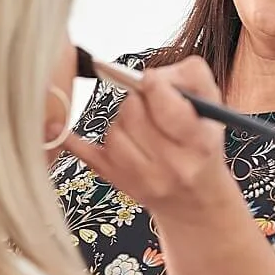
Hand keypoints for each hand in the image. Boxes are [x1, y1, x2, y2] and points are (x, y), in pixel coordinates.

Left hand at [59, 57, 232, 222]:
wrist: (195, 200)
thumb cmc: (202, 148)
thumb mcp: (213, 110)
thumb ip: (192, 79)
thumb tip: (151, 74)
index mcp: (198, 141)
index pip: (165, 104)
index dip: (155, 85)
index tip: (152, 82)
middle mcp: (172, 165)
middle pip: (132, 112)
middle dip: (139, 101)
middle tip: (151, 107)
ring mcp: (142, 178)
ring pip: (112, 130)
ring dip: (123, 121)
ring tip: (141, 128)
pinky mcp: (118, 182)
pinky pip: (85, 155)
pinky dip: (72, 140)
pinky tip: (60, 128)